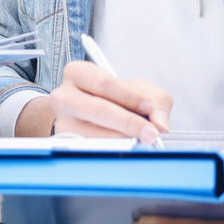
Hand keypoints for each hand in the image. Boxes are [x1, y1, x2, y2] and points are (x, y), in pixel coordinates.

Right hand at [48, 60, 171, 144]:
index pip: (104, 83)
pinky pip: (92, 150)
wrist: (91, 116)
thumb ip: (155, 99)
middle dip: (129, 123)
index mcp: (77, 72)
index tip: (149, 108)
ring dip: (123, 140)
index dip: (130, 96)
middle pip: (98, 109)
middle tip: (151, 133)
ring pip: (94, 134)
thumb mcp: (136, 89)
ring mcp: (62, 121)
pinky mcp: (67, 144)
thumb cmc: (114, 99)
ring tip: (140, 141)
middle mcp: (63, 96)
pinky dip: (113, 151)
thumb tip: (160, 123)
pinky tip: (125, 148)